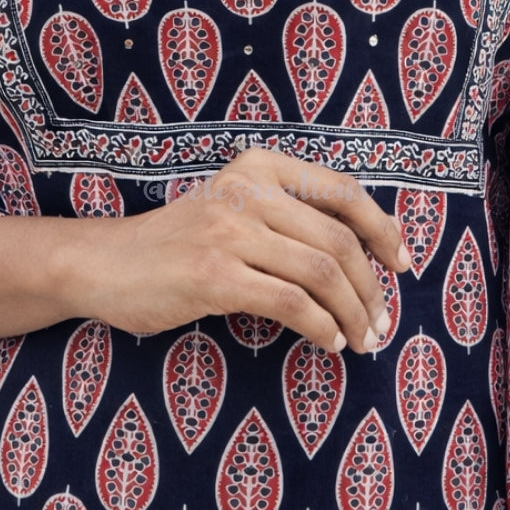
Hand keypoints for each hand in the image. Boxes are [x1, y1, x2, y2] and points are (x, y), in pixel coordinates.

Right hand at [77, 148, 411, 353]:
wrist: (107, 263)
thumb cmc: (180, 242)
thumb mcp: (235, 206)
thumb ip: (286, 215)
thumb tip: (363, 253)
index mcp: (259, 165)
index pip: (342, 192)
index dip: (383, 229)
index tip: (402, 263)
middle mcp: (248, 189)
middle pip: (338, 241)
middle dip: (372, 287)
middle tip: (381, 322)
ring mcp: (230, 230)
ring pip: (321, 273)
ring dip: (353, 314)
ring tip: (362, 340)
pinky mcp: (215, 274)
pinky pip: (291, 303)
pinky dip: (320, 327)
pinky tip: (327, 343)